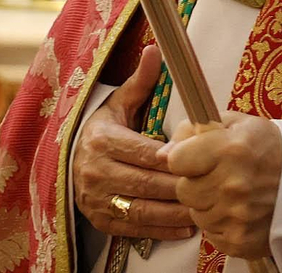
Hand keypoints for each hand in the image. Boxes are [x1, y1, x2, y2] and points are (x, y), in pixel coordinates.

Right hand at [72, 46, 195, 242]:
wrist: (68, 158)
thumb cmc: (103, 128)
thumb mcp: (118, 102)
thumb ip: (140, 82)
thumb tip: (155, 50)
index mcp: (102, 140)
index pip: (144, 152)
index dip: (174, 158)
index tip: (200, 159)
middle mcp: (95, 171)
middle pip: (146, 183)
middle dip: (181, 187)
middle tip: (213, 187)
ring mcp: (95, 199)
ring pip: (142, 210)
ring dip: (175, 212)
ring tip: (206, 209)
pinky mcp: (99, 220)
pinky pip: (134, 229)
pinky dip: (161, 230)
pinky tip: (186, 226)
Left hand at [166, 112, 281, 258]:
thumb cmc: (270, 148)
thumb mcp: (237, 123)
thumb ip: (195, 130)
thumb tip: (162, 153)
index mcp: (230, 149)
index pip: (176, 161)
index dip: (185, 158)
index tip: (198, 156)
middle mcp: (232, 185)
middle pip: (183, 190)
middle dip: (196, 182)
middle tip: (220, 175)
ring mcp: (237, 217)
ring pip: (196, 214)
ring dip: (208, 204)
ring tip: (234, 193)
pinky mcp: (241, 241)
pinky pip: (211, 234)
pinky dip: (221, 224)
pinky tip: (239, 211)